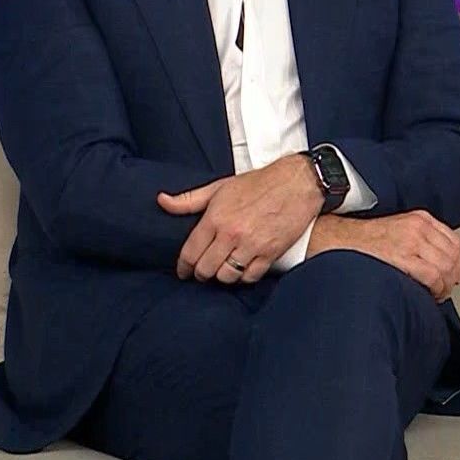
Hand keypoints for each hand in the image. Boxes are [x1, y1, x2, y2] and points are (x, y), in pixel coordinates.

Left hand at [158, 155, 320, 283]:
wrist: (297, 183)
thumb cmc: (259, 183)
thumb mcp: (220, 187)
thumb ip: (189, 199)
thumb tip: (162, 201)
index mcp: (216, 218)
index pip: (190, 253)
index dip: (183, 266)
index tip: (183, 271)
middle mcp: (231, 234)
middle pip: (206, 269)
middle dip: (201, 273)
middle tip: (203, 271)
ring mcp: (251, 245)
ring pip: (226, 276)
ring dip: (222, 275)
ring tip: (223, 269)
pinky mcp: (270, 253)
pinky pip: (250, 276)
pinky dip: (244, 276)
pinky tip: (242, 269)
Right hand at [308, 211, 459, 301]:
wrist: (337, 241)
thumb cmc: (362, 242)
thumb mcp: (397, 231)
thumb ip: (419, 241)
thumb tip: (438, 264)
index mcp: (419, 219)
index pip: (454, 241)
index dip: (456, 262)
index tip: (452, 275)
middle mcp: (418, 227)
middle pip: (453, 255)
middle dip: (452, 277)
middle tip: (445, 289)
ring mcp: (411, 241)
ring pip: (446, 267)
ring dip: (445, 286)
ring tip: (436, 295)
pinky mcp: (402, 257)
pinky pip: (433, 276)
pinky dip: (436, 289)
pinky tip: (428, 295)